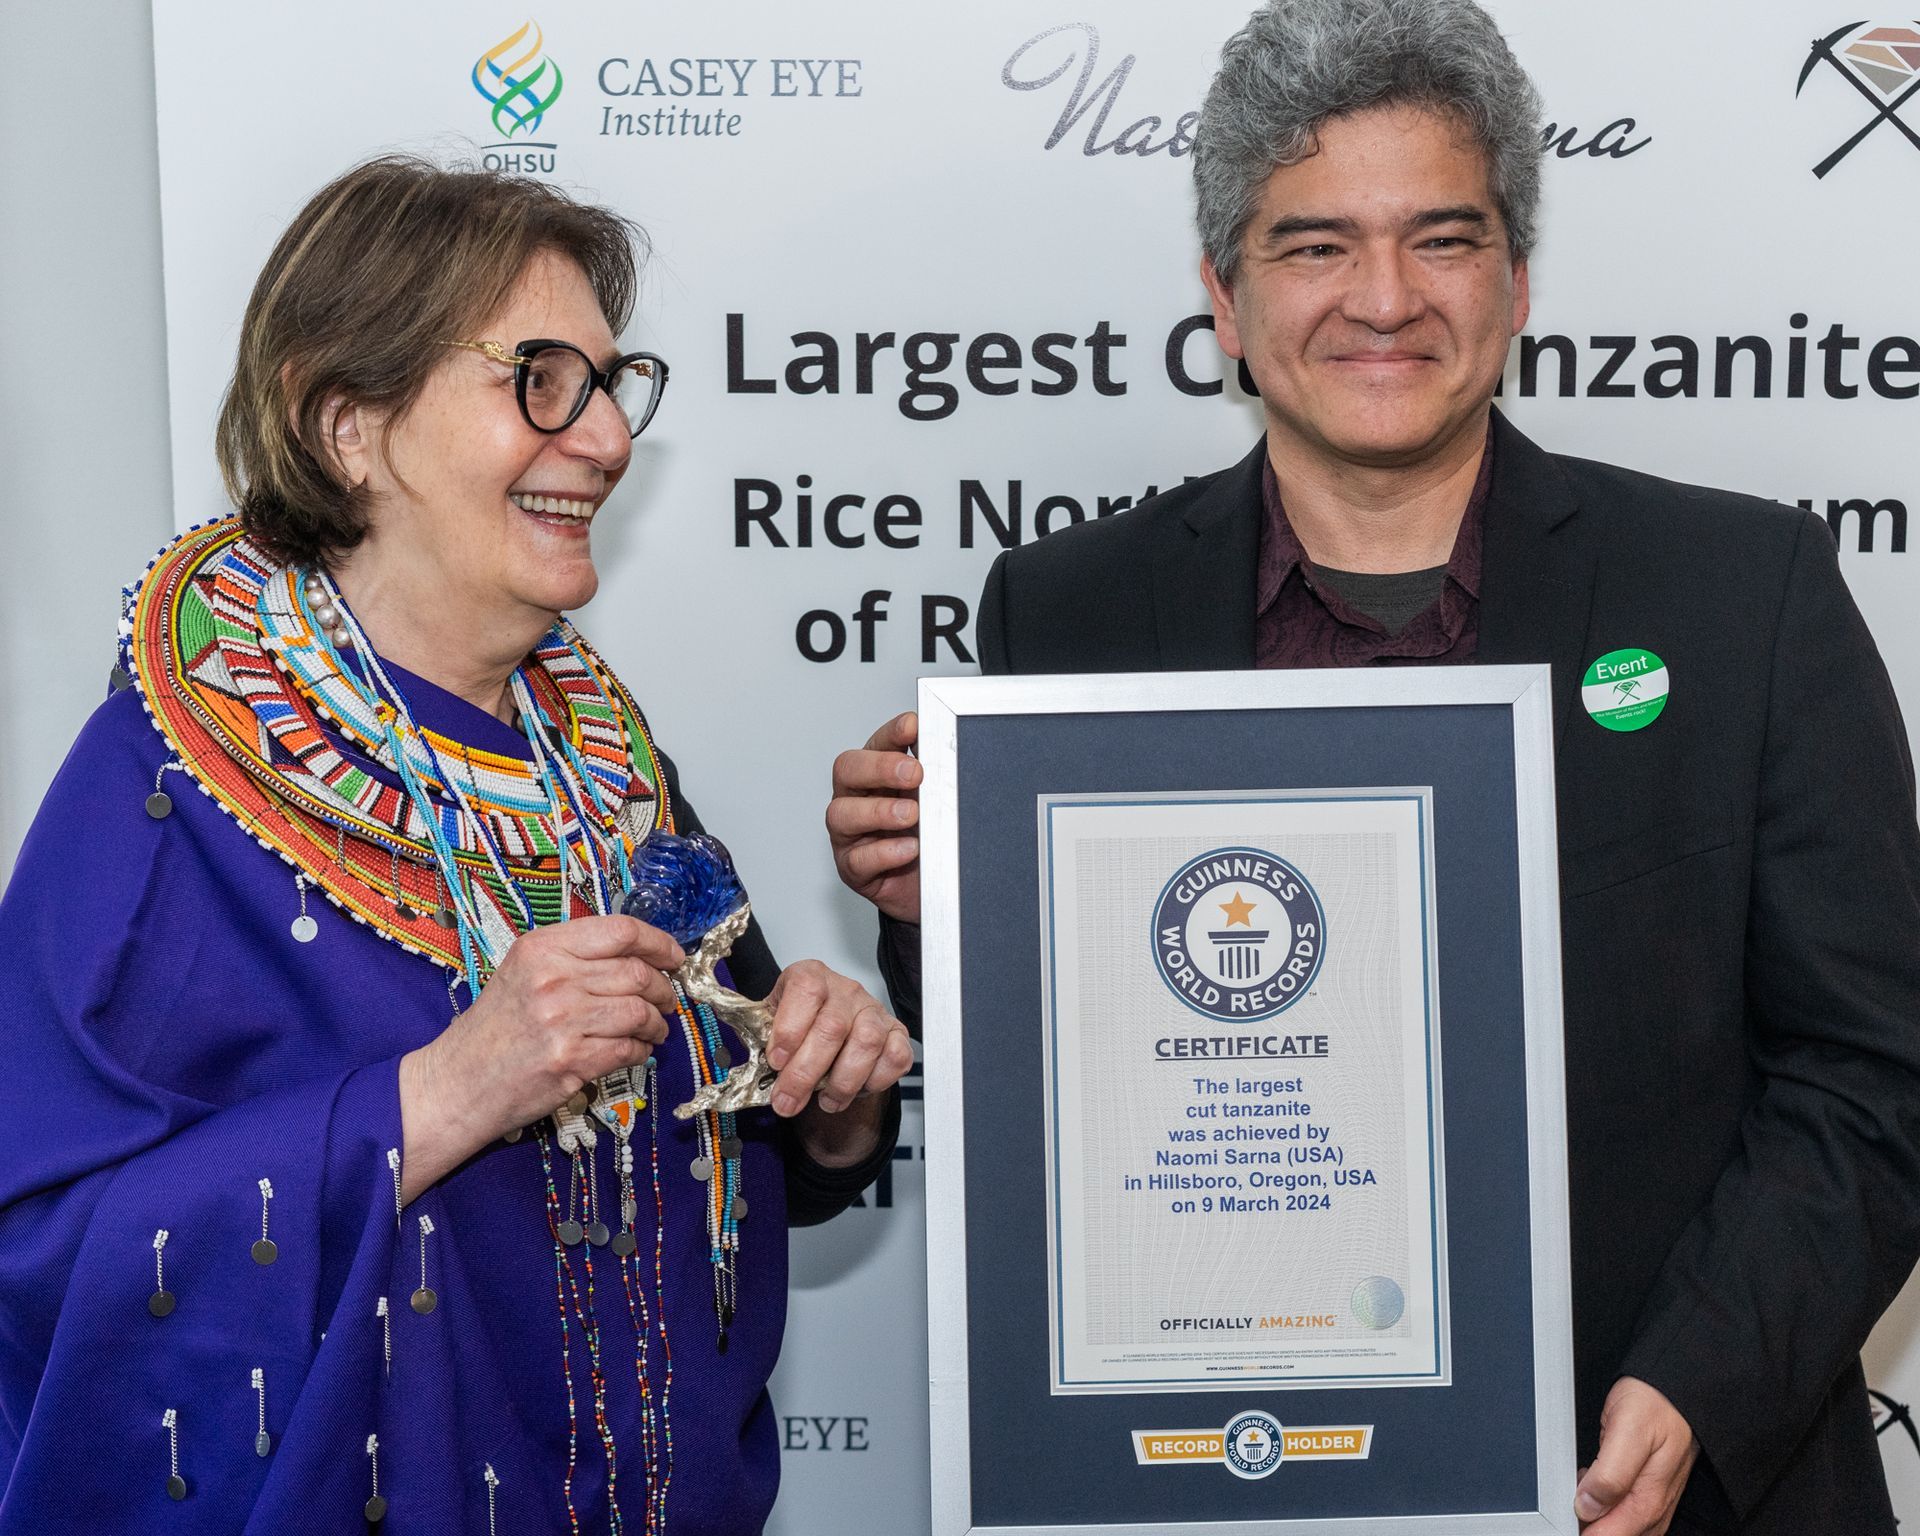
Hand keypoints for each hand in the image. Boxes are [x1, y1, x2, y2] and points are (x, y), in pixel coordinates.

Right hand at [398, 916, 683, 1199]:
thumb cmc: (494, 1028)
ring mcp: (563, 1019)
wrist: (457, 1082)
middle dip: (664, 989)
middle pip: (638, 973)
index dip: (659, 942)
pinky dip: (641, 1051)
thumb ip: (573, 957)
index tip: (674, 956)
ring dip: (657, 1023)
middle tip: (667, 1000)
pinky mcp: (571, 1059)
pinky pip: (629, 1049)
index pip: (621, 931)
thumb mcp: (523, 972)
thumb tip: (636, 955)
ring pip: (640, 1012)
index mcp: (543, 947)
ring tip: (654, 1029)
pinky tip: (636, 1051)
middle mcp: (554, 977)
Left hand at [762, 960, 912, 1163]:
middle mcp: (845, 989)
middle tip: (788, 1102)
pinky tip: (855, 1090)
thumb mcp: (770, 1024)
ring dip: (841, 1082)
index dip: (790, 1028)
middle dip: (805, 1073)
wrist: (829, 1034)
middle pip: (831, 1027)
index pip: (805, 990)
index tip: (775, 1061)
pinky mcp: (897, 1033)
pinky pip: (895, 1057)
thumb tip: (745, 1074)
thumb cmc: (799, 1027)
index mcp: (810, 976)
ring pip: (865, 1043)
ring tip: (825, 1102)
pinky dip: (875, 1081)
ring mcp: (874, 1010)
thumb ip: (760, 1040)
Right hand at [827, 711, 921, 922]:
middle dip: (880, 768)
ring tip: (911, 814)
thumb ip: (938, 778)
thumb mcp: (938, 803)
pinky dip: (884, 852)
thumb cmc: (932, 840)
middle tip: (914, 773)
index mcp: (877, 776)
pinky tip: (908, 848)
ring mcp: (850, 836)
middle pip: (847, 771)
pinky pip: (858, 860)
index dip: (891, 734)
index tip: (913, 727)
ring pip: (842, 814)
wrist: (935, 889)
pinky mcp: (854, 870)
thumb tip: (955, 751)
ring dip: (879, 811)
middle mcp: (857, 800)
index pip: (876, 744)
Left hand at [1575, 1377, 1698, 1535]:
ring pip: (1617, 1525)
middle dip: (1587, 1522)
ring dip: (1593, 1512)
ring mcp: (1651, 1500)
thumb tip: (1587, 1507)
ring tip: (1576, 1484)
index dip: (1583, 1530)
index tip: (1564, 1514)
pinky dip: (1601, 1502)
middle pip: (1614, 1534)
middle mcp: (1652, 1507)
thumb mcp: (1629, 1432)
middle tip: (1567, 1495)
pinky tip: (1589, 1483)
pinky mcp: (1646, 1490)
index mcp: (1648, 1500)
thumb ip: (1610, 1474)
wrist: (1675, 1389)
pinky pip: (1622, 1510)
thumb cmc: (1656, 1404)